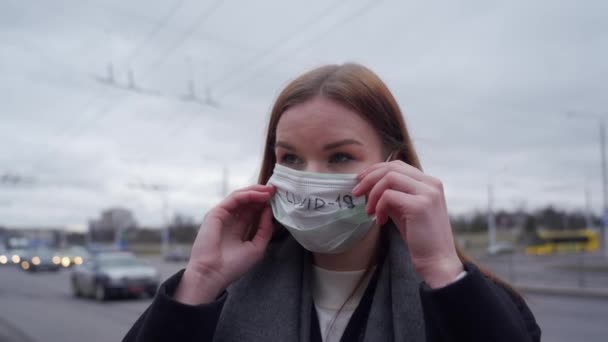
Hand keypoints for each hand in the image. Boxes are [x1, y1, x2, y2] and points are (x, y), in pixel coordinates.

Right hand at [175, 184, 274, 303]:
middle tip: (276, 190)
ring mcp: (223, 215)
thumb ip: (265, 229)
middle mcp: (230, 220)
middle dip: (262, 195)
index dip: (265, 204)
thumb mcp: (257, 247)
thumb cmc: (233, 266)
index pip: (253, 212)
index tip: (278, 200)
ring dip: (256, 191)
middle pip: (248, 202)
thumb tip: (269, 210)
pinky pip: (235, 198)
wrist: (213, 274)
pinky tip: (260, 195)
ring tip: (270, 190)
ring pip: (241, 197)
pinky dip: (248, 194)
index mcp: (238, 229)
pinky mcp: (216, 212)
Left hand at [352, 161, 462, 287]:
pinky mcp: (419, 205)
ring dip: (373, 193)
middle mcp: (431, 183)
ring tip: (369, 211)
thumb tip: (370, 185)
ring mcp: (427, 193)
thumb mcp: (405, 211)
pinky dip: (379, 207)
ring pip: (389, 178)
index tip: (361, 181)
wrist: (437, 261)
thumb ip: (393, 196)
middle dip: (369, 178)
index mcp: (430, 183)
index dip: (376, 170)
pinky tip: (380, 221)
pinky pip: (389, 196)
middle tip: (356, 193)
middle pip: (392, 168)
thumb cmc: (420, 239)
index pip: (398, 165)